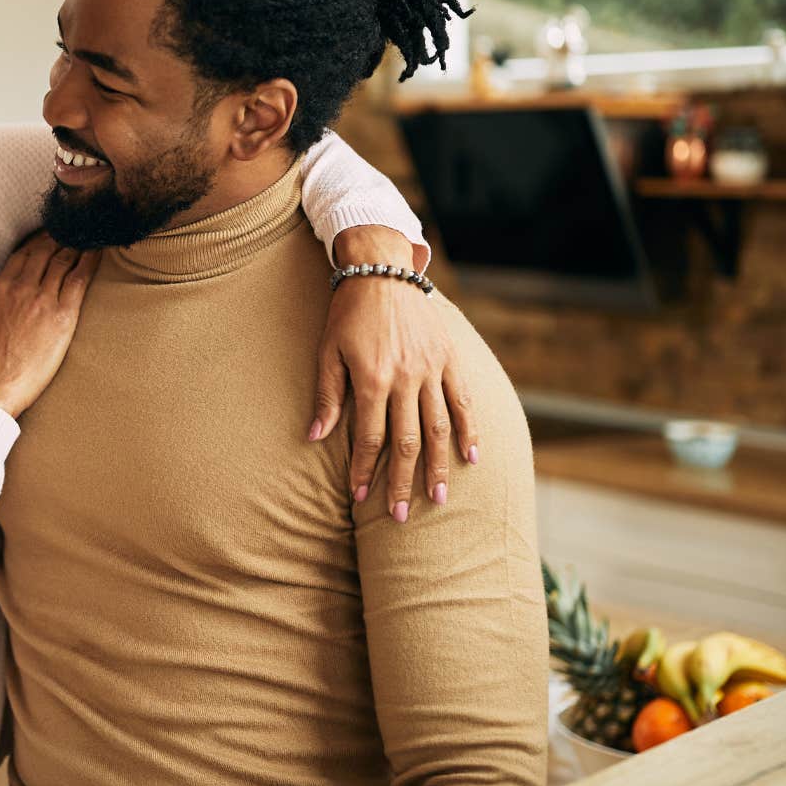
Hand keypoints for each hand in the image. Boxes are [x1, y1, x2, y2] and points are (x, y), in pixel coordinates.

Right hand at [0, 231, 101, 416]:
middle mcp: (21, 289)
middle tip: (74, 230)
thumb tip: (6, 293)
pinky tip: (98, 252)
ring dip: (77, 245)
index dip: (39, 241)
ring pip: (63, 261)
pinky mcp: (62, 316)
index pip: (23, 254)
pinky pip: (79, 279)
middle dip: (60, 238)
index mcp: (1, 289)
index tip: (50, 235)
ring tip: (88, 237)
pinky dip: (90, 261)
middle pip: (44, 252)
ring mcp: (43, 300)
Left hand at [311, 227, 478, 521]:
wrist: (382, 270)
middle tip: (400, 516)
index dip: (364, 470)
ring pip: (439, 428)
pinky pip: (462, 401)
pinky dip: (469, 431)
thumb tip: (314, 438)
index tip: (360, 498)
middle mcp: (406, 378)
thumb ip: (327, 396)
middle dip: (402, 482)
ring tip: (437, 499)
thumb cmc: (347, 313)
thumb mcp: (327, 352)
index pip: (368, 438)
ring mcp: (432, 369)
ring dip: (438, 466)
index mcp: (372, 379)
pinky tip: (471, 458)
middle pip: (407, 442)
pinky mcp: (449, 359)